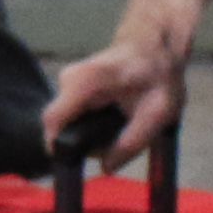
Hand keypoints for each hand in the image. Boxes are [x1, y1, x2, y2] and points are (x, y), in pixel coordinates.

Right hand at [44, 31, 185, 162]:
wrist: (155, 44)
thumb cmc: (159, 75)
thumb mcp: (158, 114)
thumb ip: (132, 143)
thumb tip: (106, 168)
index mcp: (87, 81)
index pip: (53, 120)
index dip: (59, 147)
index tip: (79, 162)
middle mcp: (69, 79)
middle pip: (61, 125)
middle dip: (85, 141)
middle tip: (117, 143)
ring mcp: (66, 80)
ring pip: (66, 121)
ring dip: (90, 132)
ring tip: (120, 125)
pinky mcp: (69, 84)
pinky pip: (71, 114)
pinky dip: (90, 121)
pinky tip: (113, 115)